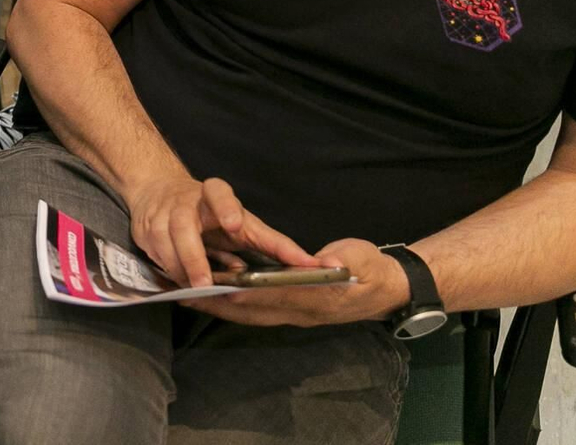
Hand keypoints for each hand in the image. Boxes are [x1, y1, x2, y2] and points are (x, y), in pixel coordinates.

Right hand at [124, 173, 315, 288]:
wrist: (159, 192)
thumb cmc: (213, 215)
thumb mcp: (245, 224)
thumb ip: (272, 243)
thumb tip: (311, 266)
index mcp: (214, 194)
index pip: (219, 192)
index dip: (226, 207)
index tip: (235, 225)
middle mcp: (185, 200)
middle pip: (185, 226)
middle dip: (195, 256)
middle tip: (206, 282)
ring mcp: (161, 213)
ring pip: (166, 242)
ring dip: (180, 268)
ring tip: (195, 288)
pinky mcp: (144, 227)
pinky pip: (153, 253)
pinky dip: (166, 268)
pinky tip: (178, 280)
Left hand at [184, 238, 409, 326]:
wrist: (390, 290)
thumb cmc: (373, 269)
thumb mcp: (362, 258)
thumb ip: (345, 260)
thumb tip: (330, 264)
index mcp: (318, 298)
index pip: (277, 295)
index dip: (248, 290)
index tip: (219, 284)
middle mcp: (303, 313)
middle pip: (254, 310)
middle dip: (219, 303)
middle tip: (185, 292)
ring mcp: (297, 317)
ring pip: (251, 315)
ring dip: (220, 307)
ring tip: (188, 295)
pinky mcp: (293, 314)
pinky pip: (257, 314)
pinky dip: (233, 307)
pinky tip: (214, 296)